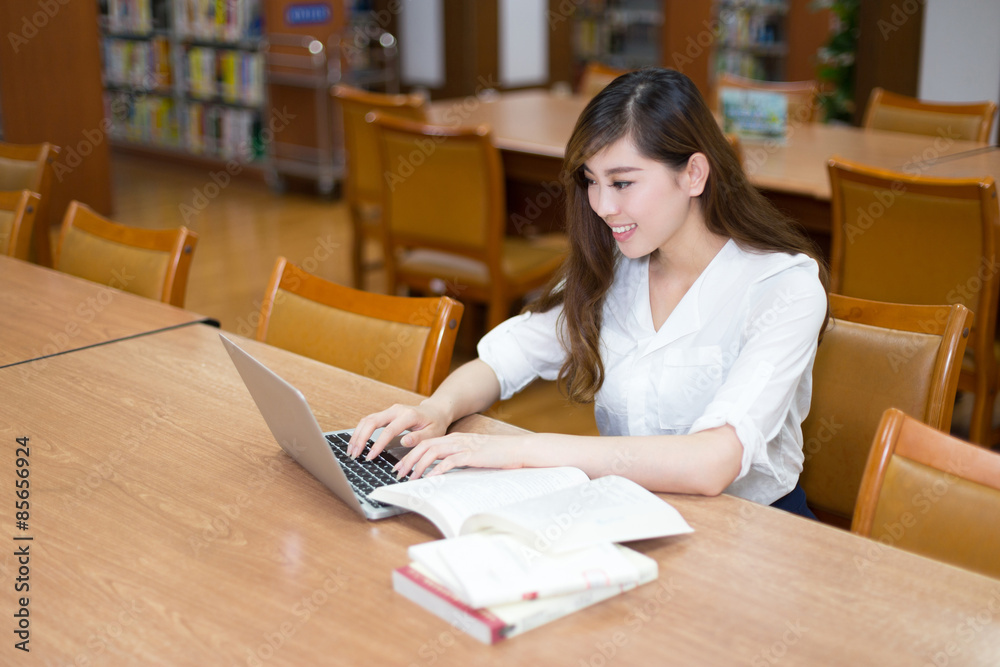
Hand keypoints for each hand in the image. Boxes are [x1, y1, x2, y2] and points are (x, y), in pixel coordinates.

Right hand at [347, 401, 451, 459]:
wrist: (435, 411)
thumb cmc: (435, 423)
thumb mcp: (434, 433)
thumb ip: (419, 438)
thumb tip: (404, 442)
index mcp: (409, 415)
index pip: (389, 430)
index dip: (378, 444)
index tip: (370, 456)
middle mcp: (396, 410)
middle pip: (372, 421)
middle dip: (361, 438)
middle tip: (354, 454)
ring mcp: (389, 411)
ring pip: (367, 419)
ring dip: (357, 435)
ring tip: (351, 450)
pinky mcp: (385, 414)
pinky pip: (369, 421)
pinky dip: (360, 431)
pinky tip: (356, 442)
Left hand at [392, 432, 524, 479]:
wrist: (518, 449)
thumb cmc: (498, 455)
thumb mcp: (473, 455)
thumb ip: (458, 460)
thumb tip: (442, 472)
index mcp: (455, 439)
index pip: (427, 444)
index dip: (411, 455)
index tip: (401, 466)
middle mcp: (457, 440)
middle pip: (425, 446)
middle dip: (409, 459)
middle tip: (398, 472)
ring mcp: (464, 446)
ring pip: (433, 452)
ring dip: (419, 465)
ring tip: (411, 477)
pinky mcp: (472, 455)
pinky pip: (450, 461)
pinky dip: (437, 469)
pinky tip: (430, 479)